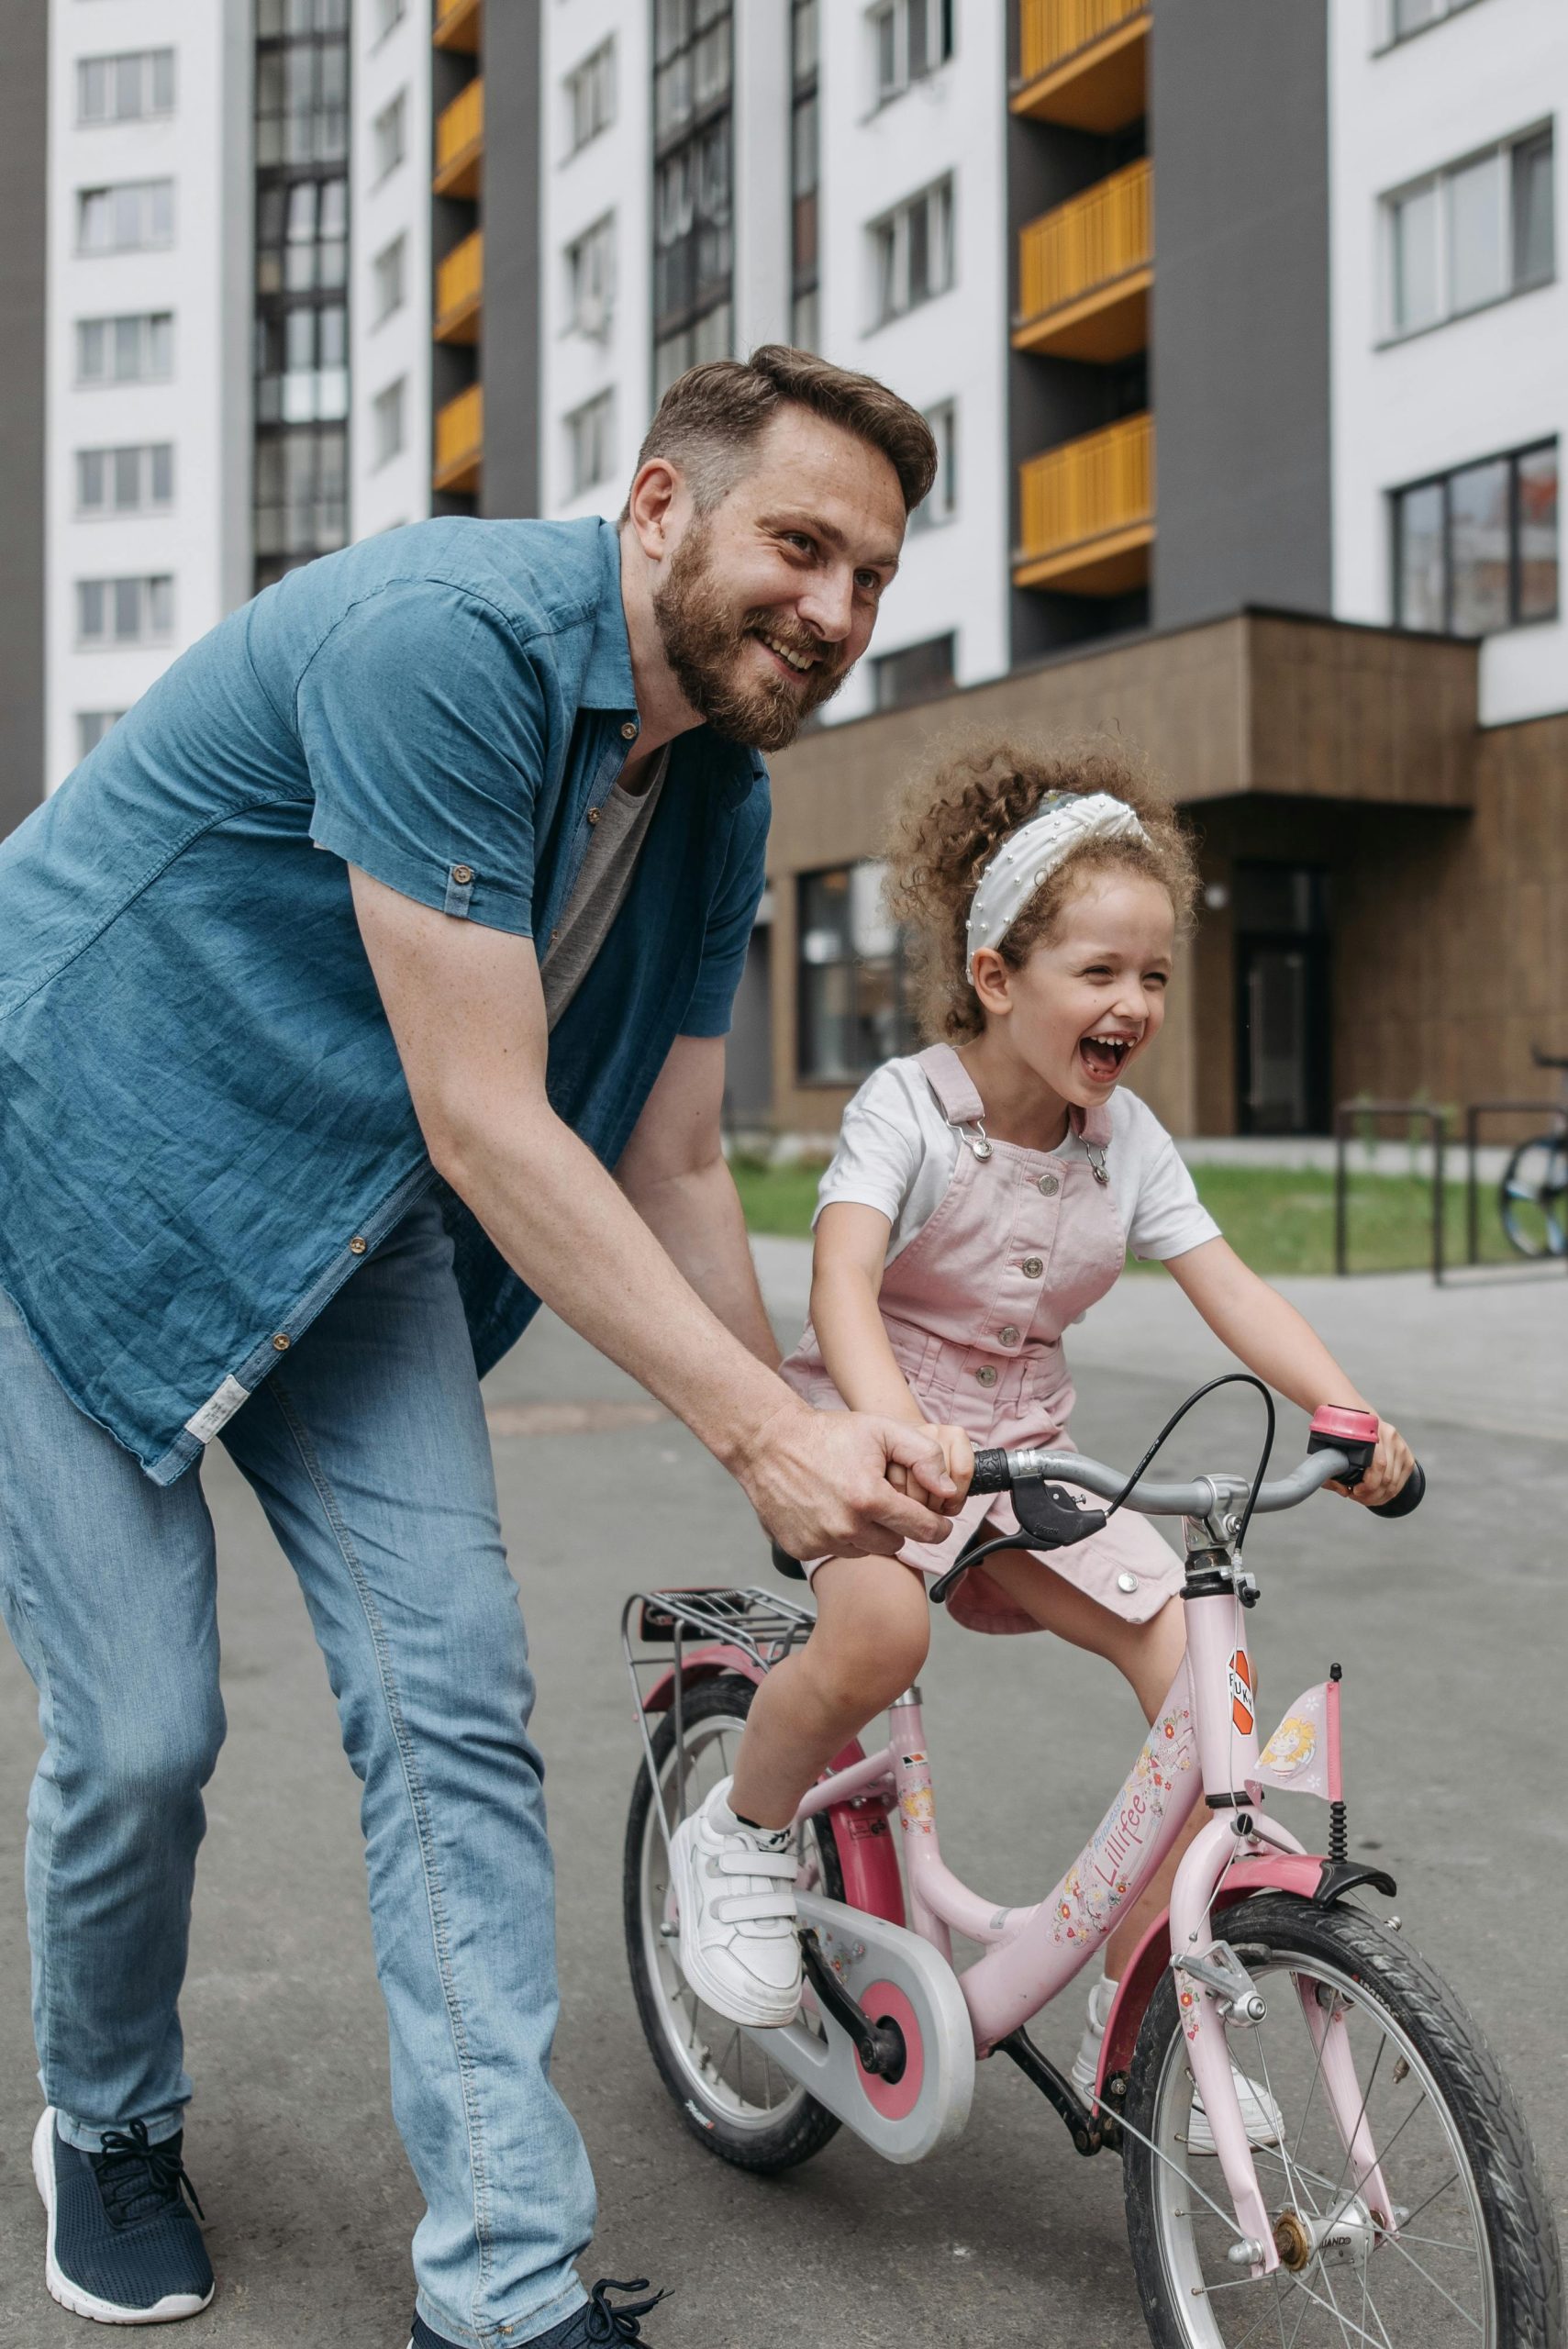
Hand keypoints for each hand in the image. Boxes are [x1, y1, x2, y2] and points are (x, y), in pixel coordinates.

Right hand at [735, 1400, 958, 1560]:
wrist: (769, 1443)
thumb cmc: (827, 1434)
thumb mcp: (882, 1430)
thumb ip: (924, 1456)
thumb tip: (948, 1491)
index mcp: (869, 1499)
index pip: (924, 1531)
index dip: (937, 1526)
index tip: (938, 1522)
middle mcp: (845, 1527)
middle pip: (897, 1543)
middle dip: (897, 1523)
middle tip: (882, 1497)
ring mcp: (821, 1541)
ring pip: (867, 1549)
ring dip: (868, 1531)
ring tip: (852, 1499)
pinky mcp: (801, 1549)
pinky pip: (836, 1551)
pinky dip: (838, 1536)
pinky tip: (828, 1508)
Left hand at [1327, 1416, 1414, 1507]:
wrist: (1359, 1417)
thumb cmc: (1345, 1435)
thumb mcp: (1335, 1445)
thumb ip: (1335, 1468)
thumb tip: (1344, 1491)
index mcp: (1373, 1433)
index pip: (1379, 1465)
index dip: (1368, 1485)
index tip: (1354, 1490)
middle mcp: (1390, 1438)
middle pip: (1387, 1478)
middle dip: (1371, 1495)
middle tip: (1357, 1497)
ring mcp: (1401, 1447)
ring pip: (1394, 1484)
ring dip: (1379, 1497)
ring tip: (1365, 1497)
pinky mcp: (1407, 1457)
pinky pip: (1400, 1483)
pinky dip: (1388, 1493)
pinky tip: (1376, 1494)